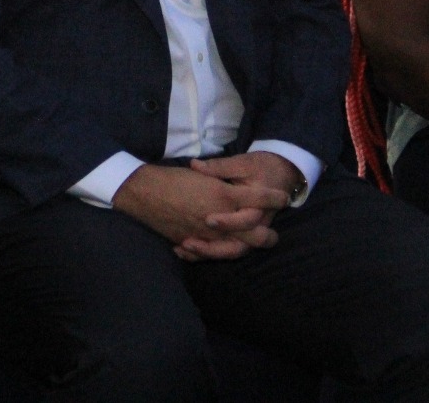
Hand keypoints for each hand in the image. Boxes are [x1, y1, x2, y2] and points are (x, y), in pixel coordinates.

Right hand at [113, 163, 285, 261]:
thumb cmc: (174, 178)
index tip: (284, 198)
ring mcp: (206, 235)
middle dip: (266, 235)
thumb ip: (222, 180)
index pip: (259, 199)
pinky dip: (217, 254)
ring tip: (253, 246)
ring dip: (247, 247)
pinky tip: (221, 251)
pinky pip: (210, 254)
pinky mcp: (192, 244)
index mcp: (224, 196)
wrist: (144, 192)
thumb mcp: (202, 173)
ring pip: (235, 248)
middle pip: (254, 234)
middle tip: (273, 235)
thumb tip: (240, 187)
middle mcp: (219, 219)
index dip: (274, 199)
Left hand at [182, 153, 301, 260]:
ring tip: (183, 246)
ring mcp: (249, 234)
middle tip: (189, 242)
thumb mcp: (243, 163)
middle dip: (214, 248)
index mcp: (259, 208)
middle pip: (239, 247)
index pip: (246, 221)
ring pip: (231, 253)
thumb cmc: (262, 167)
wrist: (281, 173)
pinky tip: (182, 250)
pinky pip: (225, 250)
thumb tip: (194, 165)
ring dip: (207, 253)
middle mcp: (257, 226)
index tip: (208, 219)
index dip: (228, 222)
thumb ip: (219, 167)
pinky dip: (206, 252)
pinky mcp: (240, 235)